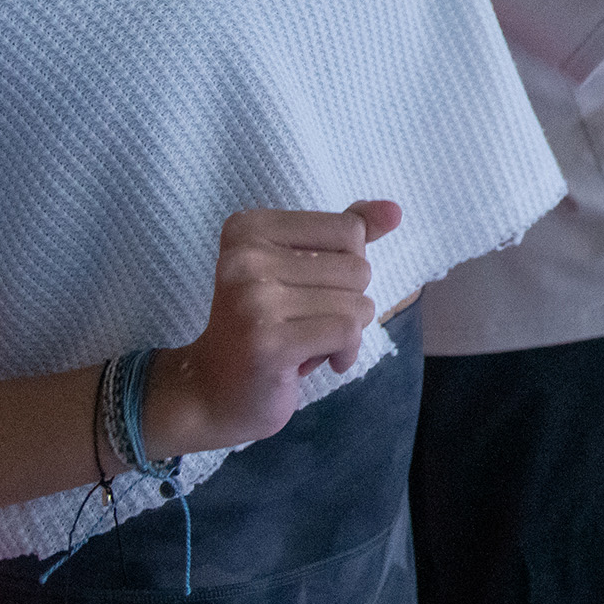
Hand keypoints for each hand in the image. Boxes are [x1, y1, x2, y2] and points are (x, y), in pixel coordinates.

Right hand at [149, 200, 399, 457]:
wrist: (209, 392)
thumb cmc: (263, 325)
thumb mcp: (299, 268)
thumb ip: (343, 234)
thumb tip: (394, 211)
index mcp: (249, 228)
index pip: (349, 229)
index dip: (348, 265)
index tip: (314, 289)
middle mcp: (245, 257)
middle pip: (357, 267)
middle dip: (348, 301)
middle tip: (309, 322)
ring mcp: (254, 300)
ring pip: (357, 303)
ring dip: (348, 330)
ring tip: (312, 342)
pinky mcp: (270, 342)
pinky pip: (347, 333)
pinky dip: (347, 351)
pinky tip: (324, 361)